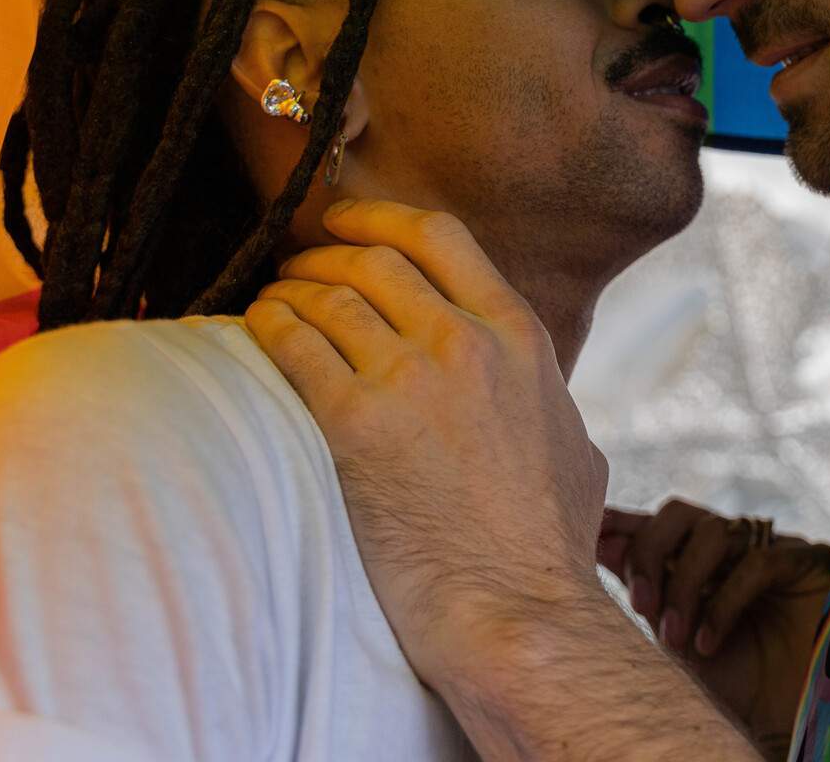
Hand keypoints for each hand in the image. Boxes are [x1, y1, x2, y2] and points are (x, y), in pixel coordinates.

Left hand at [244, 199, 608, 687]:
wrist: (519, 610)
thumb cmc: (549, 547)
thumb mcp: (575, 445)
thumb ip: (548, 399)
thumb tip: (542, 395)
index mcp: (518, 336)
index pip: (441, 237)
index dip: (381, 218)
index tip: (347, 222)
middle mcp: (464, 342)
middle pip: (374, 261)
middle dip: (324, 256)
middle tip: (297, 269)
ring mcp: (411, 380)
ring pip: (329, 298)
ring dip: (290, 291)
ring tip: (270, 303)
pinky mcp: (356, 428)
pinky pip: (295, 348)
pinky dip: (268, 329)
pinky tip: (254, 333)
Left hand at [600, 500, 829, 749]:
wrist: (784, 719)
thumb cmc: (732, 684)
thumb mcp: (675, 636)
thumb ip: (646, 589)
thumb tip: (601, 543)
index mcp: (697, 559)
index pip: (656, 524)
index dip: (625, 523)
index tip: (594, 533)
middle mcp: (731, 547)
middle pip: (678, 514)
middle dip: (649, 553)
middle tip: (638, 605)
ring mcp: (768, 548)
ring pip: (713, 532)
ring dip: (684, 585)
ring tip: (673, 639)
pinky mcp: (804, 560)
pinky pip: (756, 563)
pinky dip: (723, 603)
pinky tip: (707, 643)